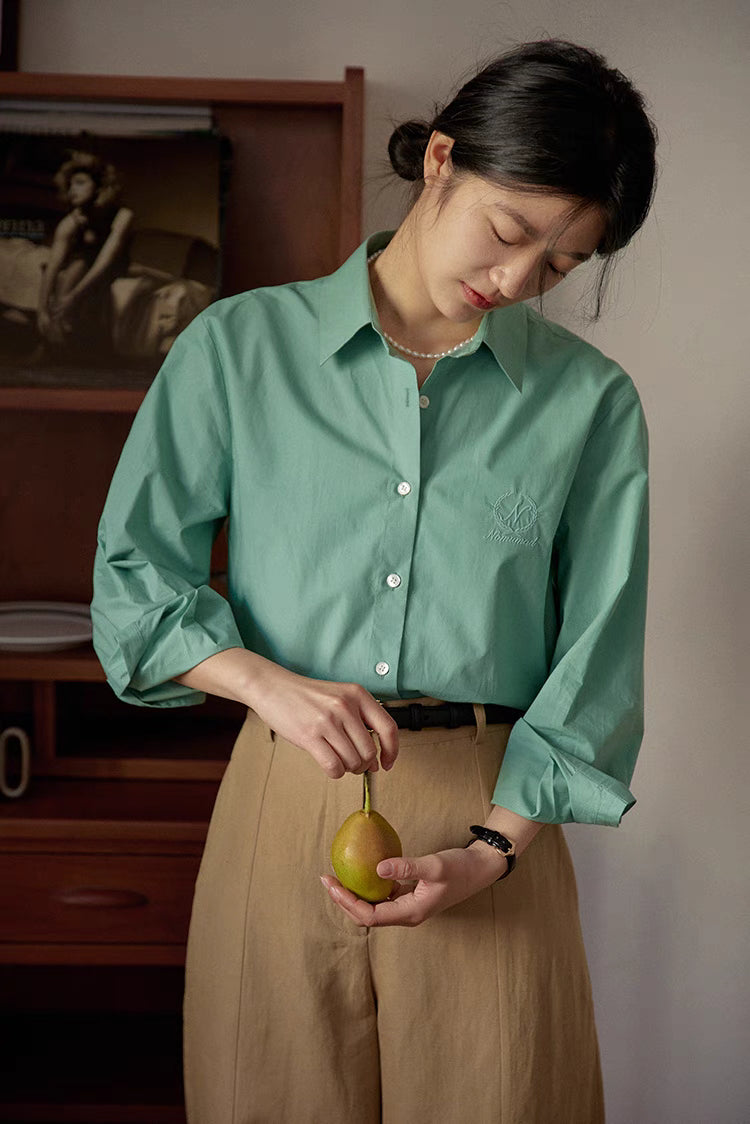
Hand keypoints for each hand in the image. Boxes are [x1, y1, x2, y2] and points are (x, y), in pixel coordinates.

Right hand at [245, 662, 398, 777]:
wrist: (273, 687)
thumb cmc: (306, 696)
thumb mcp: (339, 697)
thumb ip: (359, 722)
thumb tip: (375, 761)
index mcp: (357, 694)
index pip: (389, 728)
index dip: (392, 751)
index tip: (387, 763)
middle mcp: (345, 706)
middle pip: (370, 751)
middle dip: (364, 764)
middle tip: (354, 764)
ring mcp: (328, 721)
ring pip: (353, 761)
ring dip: (348, 768)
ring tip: (339, 760)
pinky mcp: (310, 736)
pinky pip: (333, 766)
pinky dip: (335, 772)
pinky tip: (329, 764)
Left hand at [320, 840, 507, 927]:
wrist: (481, 868)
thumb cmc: (461, 868)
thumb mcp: (435, 865)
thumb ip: (406, 866)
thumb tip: (376, 867)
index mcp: (410, 913)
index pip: (369, 915)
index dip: (347, 901)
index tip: (332, 883)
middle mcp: (406, 914)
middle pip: (366, 915)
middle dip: (344, 900)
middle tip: (327, 879)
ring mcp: (408, 907)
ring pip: (373, 907)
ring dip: (353, 896)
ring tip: (337, 877)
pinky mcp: (410, 896)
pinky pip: (382, 897)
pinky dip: (367, 888)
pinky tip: (361, 872)